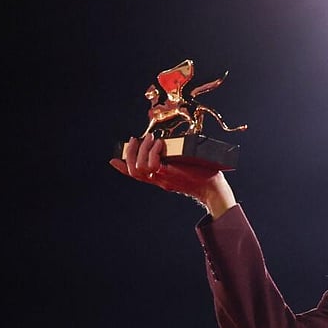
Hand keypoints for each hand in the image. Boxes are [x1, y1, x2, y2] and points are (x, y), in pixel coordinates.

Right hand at [109, 133, 236, 217]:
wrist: (214, 189)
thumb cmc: (203, 175)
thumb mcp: (184, 166)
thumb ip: (174, 159)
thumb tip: (170, 145)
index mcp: (159, 178)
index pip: (136, 175)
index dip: (123, 168)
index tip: (113, 159)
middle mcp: (159, 180)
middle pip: (134, 171)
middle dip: (130, 153)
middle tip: (135, 139)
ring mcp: (164, 178)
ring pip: (140, 168)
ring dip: (142, 149)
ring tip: (151, 138)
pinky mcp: (171, 175)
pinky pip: (153, 165)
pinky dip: (153, 152)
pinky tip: (160, 144)